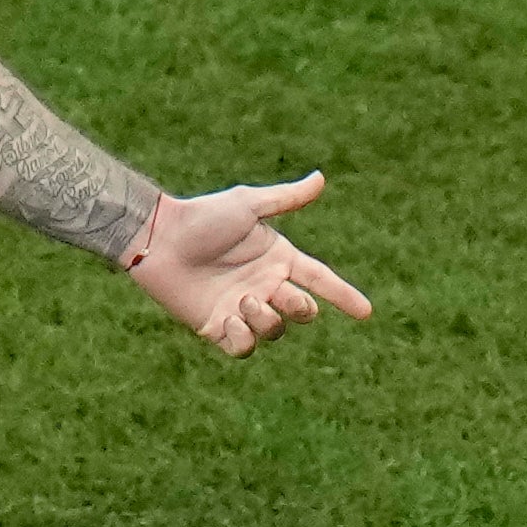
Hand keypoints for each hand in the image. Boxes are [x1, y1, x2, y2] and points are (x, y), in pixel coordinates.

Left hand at [126, 173, 373, 356]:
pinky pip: (243, 347)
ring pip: (275, 331)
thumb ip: (286, 199)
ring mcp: (241, 308)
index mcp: (278, 258)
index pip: (320, 280)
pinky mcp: (217, 327)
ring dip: (266, 320)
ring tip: (243, 302)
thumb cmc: (201, 218)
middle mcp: (264, 285)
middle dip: (298, 307)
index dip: (344, 296)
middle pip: (302, 311)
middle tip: (273, 291)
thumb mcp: (248, 205)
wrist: (159, 240)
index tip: (366, 312)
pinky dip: (243, 339)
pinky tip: (229, 320)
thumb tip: (320, 179)